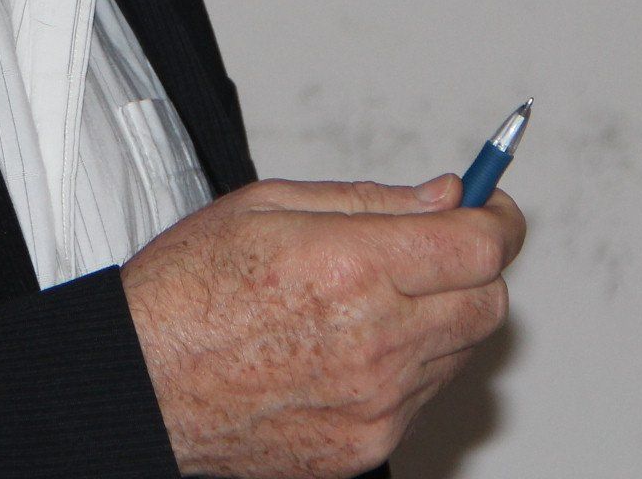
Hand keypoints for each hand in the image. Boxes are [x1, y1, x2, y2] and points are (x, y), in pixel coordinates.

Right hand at [120, 175, 524, 478]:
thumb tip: (445, 196)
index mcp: (351, 268)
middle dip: (475, 267)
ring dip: (442, 318)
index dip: (497, 217)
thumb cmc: (187, 291)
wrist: (143, 383)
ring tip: (372, 301)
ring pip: (462, 352)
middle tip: (436, 249)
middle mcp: (375, 341)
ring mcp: (376, 402)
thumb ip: (372, 201)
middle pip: (489, 302)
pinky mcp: (366, 445)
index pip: (480, 245)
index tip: (489, 206)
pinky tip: (352, 346)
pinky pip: (423, 398)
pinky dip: (409, 367)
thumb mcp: (268, 205)